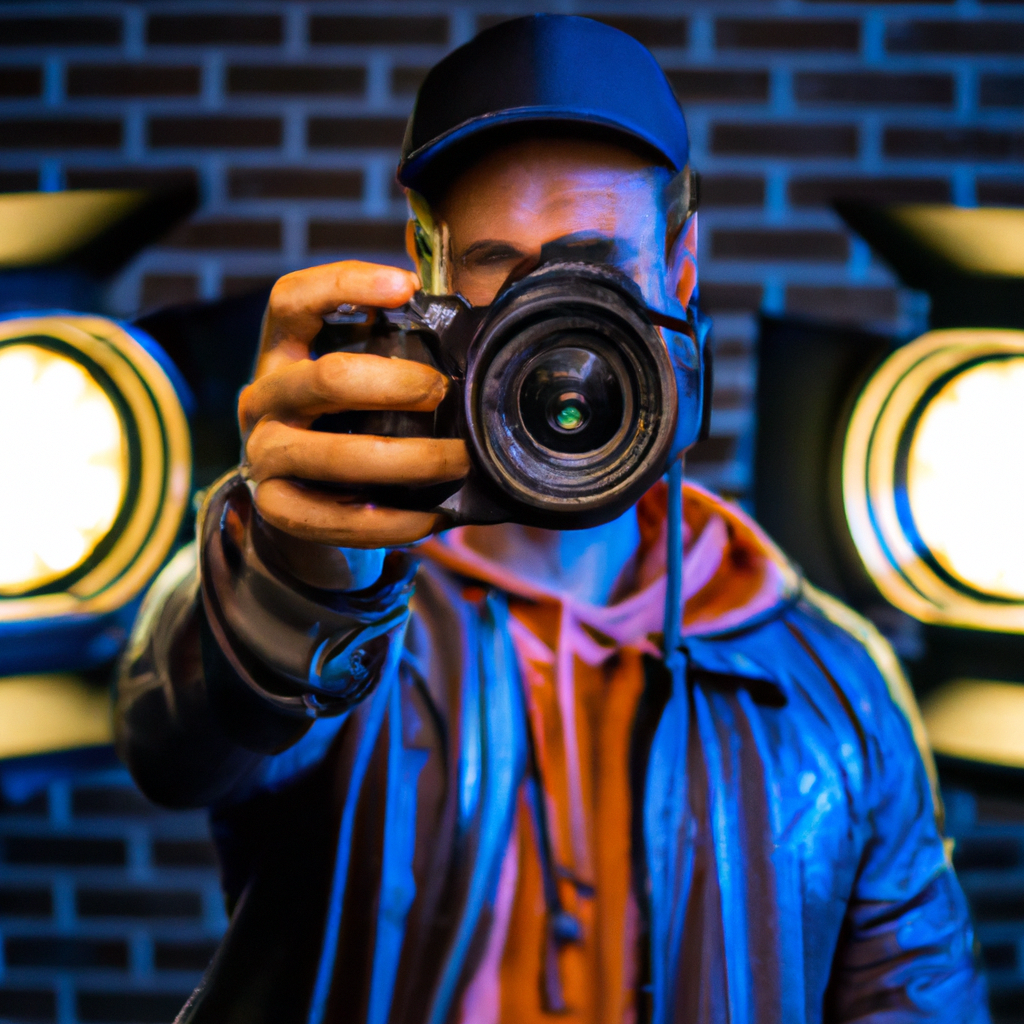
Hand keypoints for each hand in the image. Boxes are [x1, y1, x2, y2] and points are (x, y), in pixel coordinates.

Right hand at [239, 261, 469, 548]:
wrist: (296, 504)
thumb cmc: (342, 426)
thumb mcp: (353, 380)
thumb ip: (391, 350)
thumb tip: (470, 331)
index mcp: (281, 352)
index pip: (292, 300)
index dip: (345, 283)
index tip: (406, 286)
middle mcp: (262, 398)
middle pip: (325, 379)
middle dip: (397, 384)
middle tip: (445, 392)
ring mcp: (263, 455)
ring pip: (334, 457)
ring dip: (409, 460)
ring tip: (459, 460)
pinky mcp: (276, 509)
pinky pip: (335, 520)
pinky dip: (391, 522)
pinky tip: (432, 519)